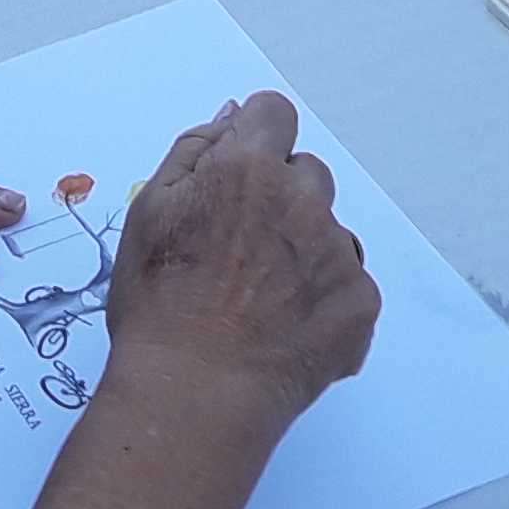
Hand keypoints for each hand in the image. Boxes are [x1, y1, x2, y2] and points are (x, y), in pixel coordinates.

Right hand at [99, 91, 378, 423]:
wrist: (194, 393)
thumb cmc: (161, 309)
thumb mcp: (148, 211)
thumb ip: (194, 150)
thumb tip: (231, 117)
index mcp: (249, 168)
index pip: (273, 115)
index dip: (254, 143)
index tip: (242, 172)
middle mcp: (303, 200)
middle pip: (305, 173)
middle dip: (279, 198)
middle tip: (240, 251)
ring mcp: (337, 253)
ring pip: (328, 230)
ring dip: (304, 249)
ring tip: (258, 298)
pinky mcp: (359, 301)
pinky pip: (346, 282)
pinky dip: (322, 299)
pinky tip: (282, 327)